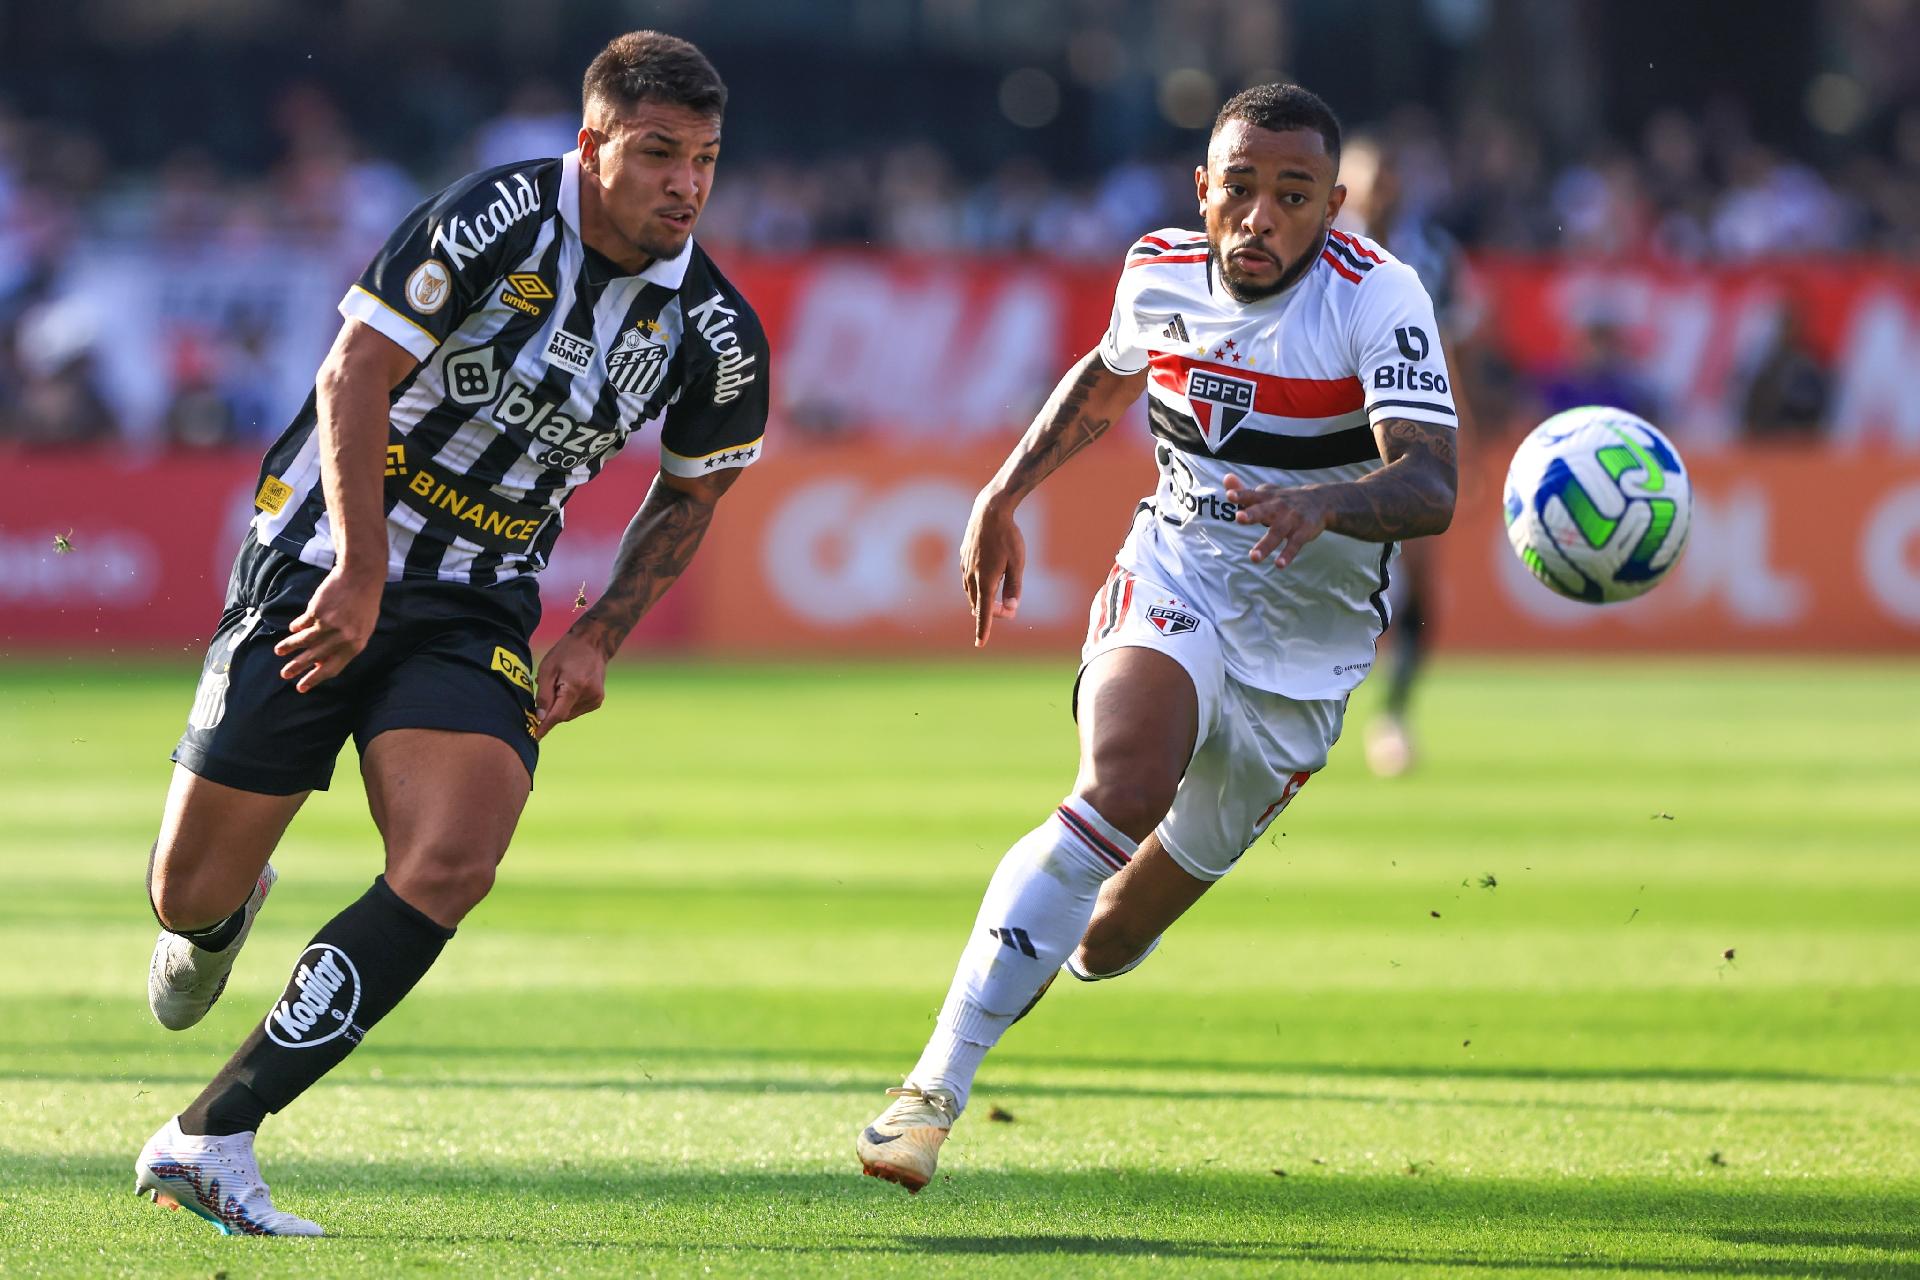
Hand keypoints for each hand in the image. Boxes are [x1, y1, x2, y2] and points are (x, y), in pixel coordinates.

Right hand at [272, 564, 382, 691]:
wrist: (361, 577)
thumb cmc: (364, 604)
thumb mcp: (362, 628)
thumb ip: (345, 646)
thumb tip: (321, 663)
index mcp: (355, 644)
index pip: (332, 668)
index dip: (315, 679)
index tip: (301, 687)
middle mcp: (341, 637)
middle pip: (314, 657)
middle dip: (297, 667)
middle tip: (284, 674)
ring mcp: (328, 624)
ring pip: (304, 640)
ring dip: (289, 647)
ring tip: (279, 651)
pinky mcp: (317, 611)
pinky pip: (303, 623)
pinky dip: (297, 627)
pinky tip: (292, 629)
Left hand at [534, 629, 609, 739]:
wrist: (593, 642)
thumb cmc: (567, 652)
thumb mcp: (548, 669)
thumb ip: (543, 695)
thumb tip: (540, 717)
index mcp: (575, 687)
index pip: (557, 715)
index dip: (545, 727)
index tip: (535, 736)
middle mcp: (589, 696)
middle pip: (563, 715)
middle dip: (551, 711)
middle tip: (547, 691)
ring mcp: (596, 699)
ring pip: (570, 714)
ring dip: (560, 707)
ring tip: (561, 684)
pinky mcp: (598, 700)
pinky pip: (577, 710)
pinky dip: (569, 704)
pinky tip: (570, 687)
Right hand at [959, 487, 1024, 646]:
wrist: (989, 511)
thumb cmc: (1008, 536)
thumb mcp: (1018, 562)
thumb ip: (1014, 587)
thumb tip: (1011, 609)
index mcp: (986, 580)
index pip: (984, 611)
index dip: (983, 629)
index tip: (980, 644)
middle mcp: (971, 576)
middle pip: (978, 604)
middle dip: (991, 612)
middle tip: (1008, 608)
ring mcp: (965, 567)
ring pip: (970, 593)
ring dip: (982, 600)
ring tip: (998, 597)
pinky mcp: (963, 558)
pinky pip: (967, 580)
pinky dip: (976, 588)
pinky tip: (985, 581)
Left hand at [1223, 474, 1331, 568]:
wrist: (1320, 502)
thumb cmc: (1284, 500)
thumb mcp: (1266, 494)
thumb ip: (1244, 490)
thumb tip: (1226, 478)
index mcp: (1267, 498)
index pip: (1251, 495)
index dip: (1240, 494)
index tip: (1229, 495)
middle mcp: (1278, 507)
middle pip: (1264, 510)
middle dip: (1252, 514)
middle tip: (1239, 518)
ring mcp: (1292, 519)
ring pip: (1277, 532)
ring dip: (1265, 545)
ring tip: (1253, 557)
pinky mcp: (1303, 532)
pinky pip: (1294, 544)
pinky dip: (1287, 554)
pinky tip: (1279, 565)